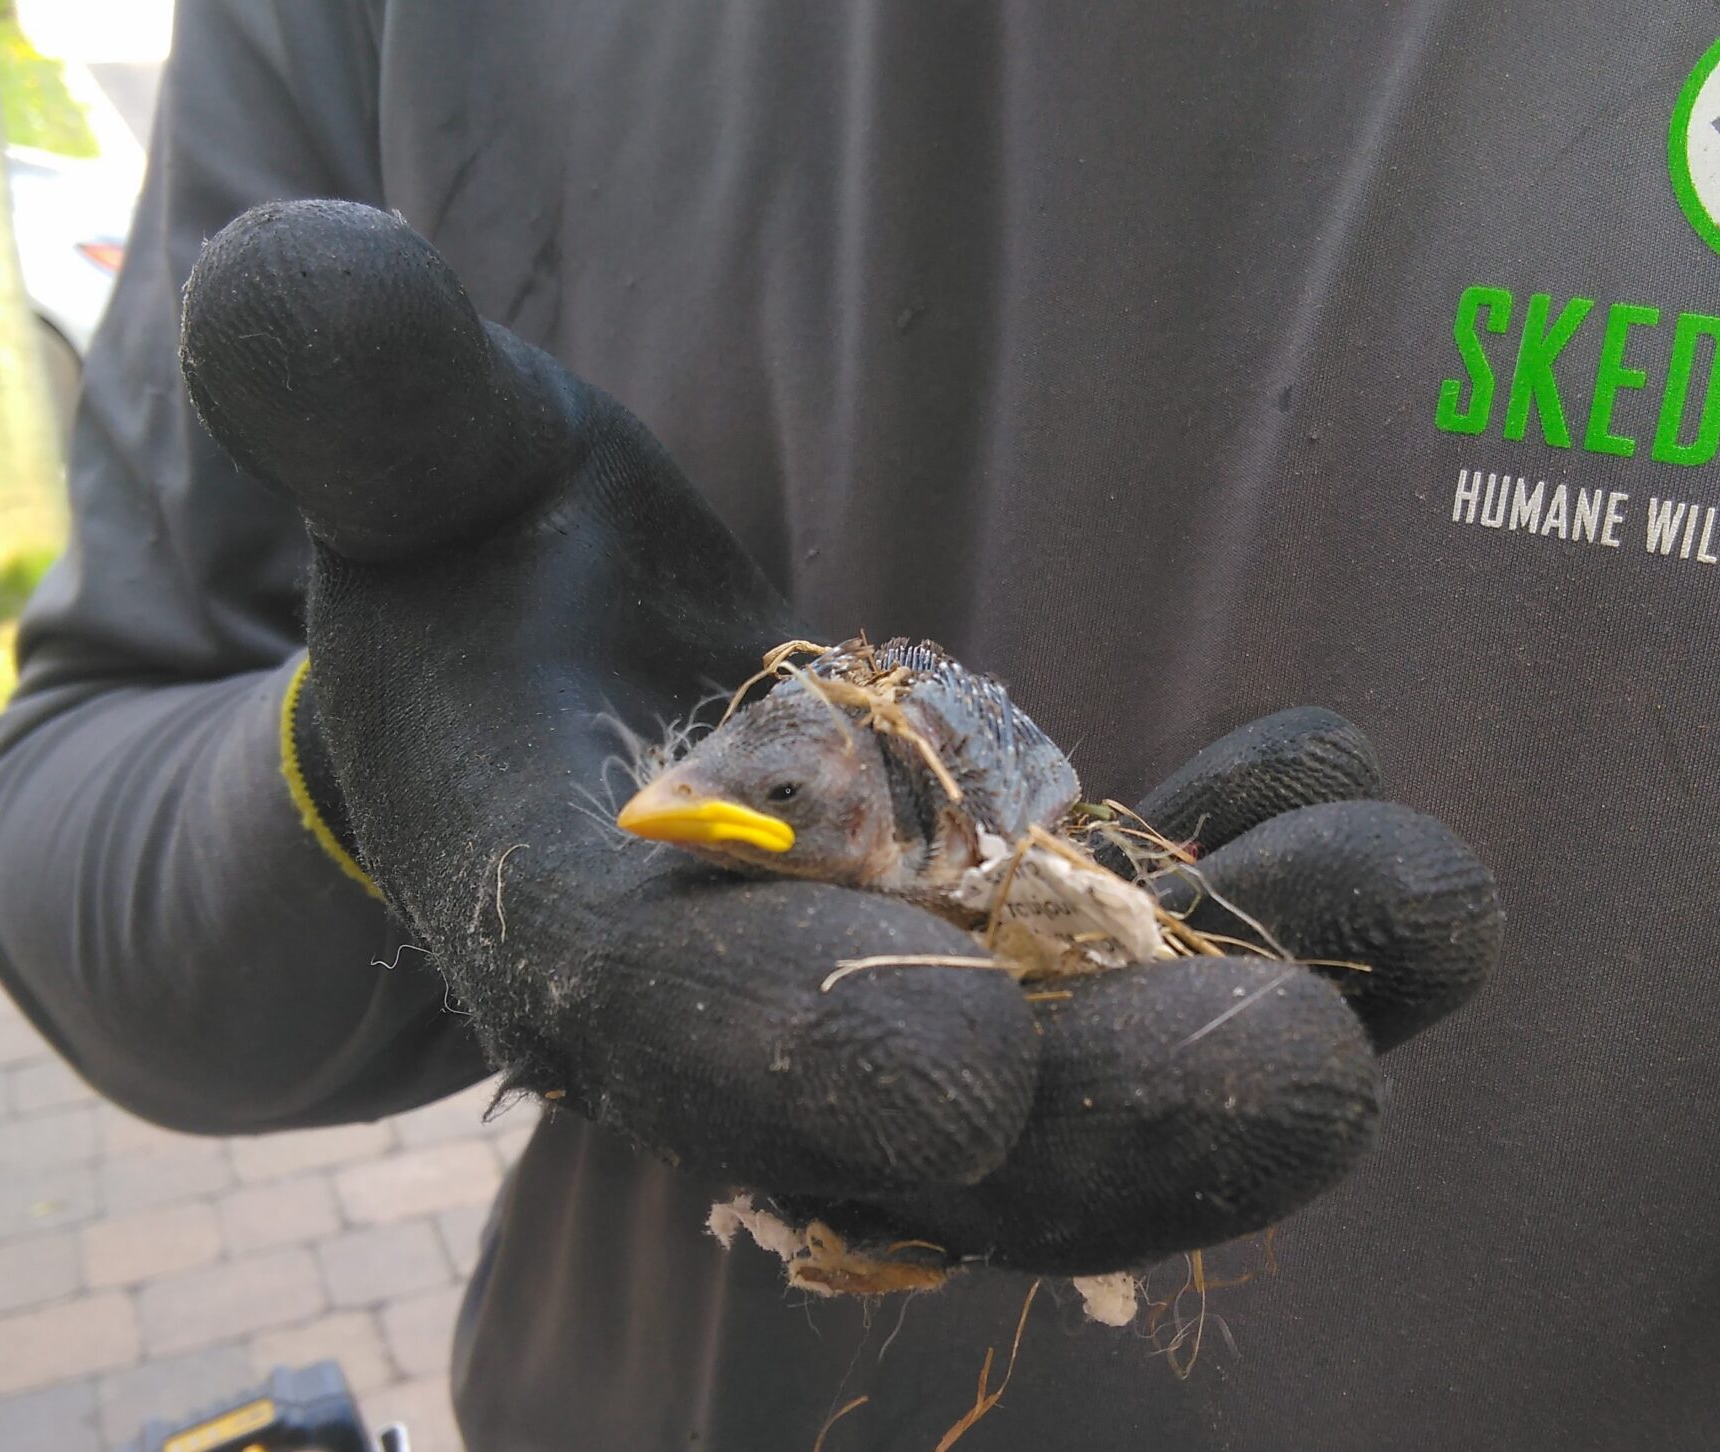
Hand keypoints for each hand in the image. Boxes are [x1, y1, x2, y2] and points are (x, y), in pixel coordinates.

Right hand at [179, 199, 1500, 1275]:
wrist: (566, 684)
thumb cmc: (476, 565)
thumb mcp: (416, 468)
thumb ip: (370, 397)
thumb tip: (291, 272)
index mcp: (569, 928)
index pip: (676, 1025)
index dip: (806, 1055)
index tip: (964, 1072)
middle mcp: (755, 1022)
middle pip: (942, 1125)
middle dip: (1121, 1111)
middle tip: (1316, 1070)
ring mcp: (910, 1007)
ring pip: (1094, 1080)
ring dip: (1261, 1009)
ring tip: (1428, 902)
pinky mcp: (1018, 957)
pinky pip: (1151, 977)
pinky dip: (1259, 910)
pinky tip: (1351, 803)